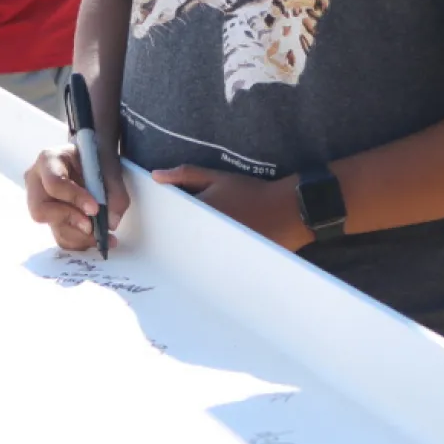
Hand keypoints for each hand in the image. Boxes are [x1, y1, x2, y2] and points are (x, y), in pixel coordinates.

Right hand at [26, 144, 130, 251]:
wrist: (93, 160)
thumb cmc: (95, 157)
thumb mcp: (108, 164)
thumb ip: (114, 191)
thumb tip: (111, 222)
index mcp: (48, 160)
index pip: (54, 183)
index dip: (74, 198)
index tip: (95, 208)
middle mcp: (37, 182)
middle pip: (41, 211)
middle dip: (70, 221)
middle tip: (92, 226)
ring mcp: (41, 202)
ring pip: (53, 227)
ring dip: (80, 236)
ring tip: (102, 236)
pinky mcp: (51, 218)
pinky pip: (61, 237)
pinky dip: (80, 241)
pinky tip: (96, 238)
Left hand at [153, 166, 309, 250]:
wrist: (288, 211)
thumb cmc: (252, 192)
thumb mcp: (218, 178)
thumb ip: (186, 175)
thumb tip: (155, 176)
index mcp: (201, 213)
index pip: (172, 223)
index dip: (165, 225)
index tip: (161, 227)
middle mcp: (208, 235)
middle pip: (182, 243)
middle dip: (178, 242)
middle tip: (175, 242)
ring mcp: (221, 253)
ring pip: (197, 258)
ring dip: (193, 254)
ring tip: (196, 251)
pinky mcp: (234, 265)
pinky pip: (214, 268)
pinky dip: (210, 263)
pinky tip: (213, 259)